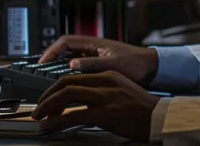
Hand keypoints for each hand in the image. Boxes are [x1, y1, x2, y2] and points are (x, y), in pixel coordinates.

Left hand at [31, 71, 159, 140]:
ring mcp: (104, 98)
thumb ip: (102, 91)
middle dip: (47, 96)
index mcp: (107, 75)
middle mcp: (104, 82)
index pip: (73, 76)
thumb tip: (81, 101)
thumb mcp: (121, 90)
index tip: (49, 98)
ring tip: (41, 117)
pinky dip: (57, 120)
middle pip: (65, 83)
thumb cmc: (142, 108)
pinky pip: (73, 115)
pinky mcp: (105, 114)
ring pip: (66, 95)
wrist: (160, 117)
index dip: (56, 88)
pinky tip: (51, 125)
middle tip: (40, 108)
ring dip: (48, 106)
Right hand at [40, 35, 157, 83]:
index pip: (65, 41)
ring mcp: (94, 56)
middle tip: (42, 70)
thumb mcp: (112, 64)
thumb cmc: (135, 63)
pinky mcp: (98, 64)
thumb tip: (71, 64)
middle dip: (52, 57)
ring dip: (60, 65)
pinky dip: (70, 72)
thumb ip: (92, 64)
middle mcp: (92, 48)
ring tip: (51, 77)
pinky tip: (68, 82)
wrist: (150, 67)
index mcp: (93, 43)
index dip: (51, 50)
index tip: (42, 62)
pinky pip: (78, 66)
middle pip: (64, 49)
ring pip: (70, 58)